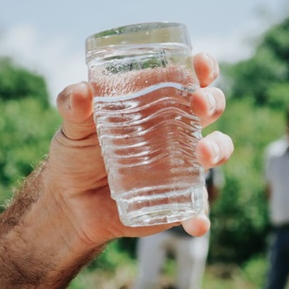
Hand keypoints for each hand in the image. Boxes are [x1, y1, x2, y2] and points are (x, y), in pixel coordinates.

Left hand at [44, 52, 232, 250]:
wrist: (70, 203)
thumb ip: (72, 106)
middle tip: (199, 105)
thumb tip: (81, 93)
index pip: (188, 76)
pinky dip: (201, 216)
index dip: (203, 67)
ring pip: (216, 150)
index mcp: (157, 100)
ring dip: (219, 149)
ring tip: (203, 156)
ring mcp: (182, 163)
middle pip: (210, 107)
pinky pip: (198, 207)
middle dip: (213, 102)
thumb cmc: (75, 153)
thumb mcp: (72, 127)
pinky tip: (196, 223)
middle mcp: (177, 128)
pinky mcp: (178, 197)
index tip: (201, 65)